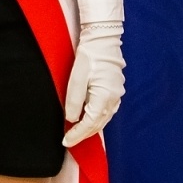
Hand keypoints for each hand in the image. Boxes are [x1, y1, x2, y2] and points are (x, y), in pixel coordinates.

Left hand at [62, 23, 123, 147]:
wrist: (103, 41)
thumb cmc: (90, 57)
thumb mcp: (77, 79)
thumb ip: (74, 101)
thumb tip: (72, 119)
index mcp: (104, 98)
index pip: (89, 124)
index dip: (77, 135)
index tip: (66, 141)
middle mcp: (113, 100)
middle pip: (97, 125)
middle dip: (83, 135)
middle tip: (69, 141)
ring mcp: (117, 96)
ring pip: (103, 120)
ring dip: (90, 128)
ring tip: (76, 134)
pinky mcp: (116, 91)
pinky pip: (107, 112)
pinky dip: (97, 120)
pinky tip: (89, 120)